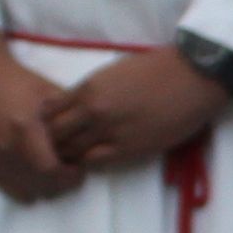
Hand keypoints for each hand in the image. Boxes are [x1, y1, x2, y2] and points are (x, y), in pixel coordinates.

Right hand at [0, 23, 82, 203]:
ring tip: (52, 171)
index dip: (72, 175)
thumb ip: (70, 122)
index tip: (80, 166)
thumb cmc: (17, 81)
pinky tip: (33, 172)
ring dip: (44, 187)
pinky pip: (10, 190)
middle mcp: (6, 148)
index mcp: (24, 128)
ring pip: (27, 193)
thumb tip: (89, 147)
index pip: (53, 170)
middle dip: (62, 183)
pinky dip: (26, 188)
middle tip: (71, 170)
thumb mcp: (50, 94)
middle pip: (42, 186)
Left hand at [49, 45, 232, 174]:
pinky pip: (96, 161)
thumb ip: (89, 90)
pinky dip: (87, 163)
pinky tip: (87, 163)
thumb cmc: (154, 69)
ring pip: (72, 151)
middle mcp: (92, 110)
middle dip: (48, 142)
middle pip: (54, 134)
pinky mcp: (129, 148)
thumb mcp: (111, 72)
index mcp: (87, 88)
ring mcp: (110, 130)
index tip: (42, 128)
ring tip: (64, 160)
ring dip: (66, 156)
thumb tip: (71, 104)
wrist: (190, 76)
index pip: (48, 111)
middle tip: (47, 150)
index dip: (42, 122)